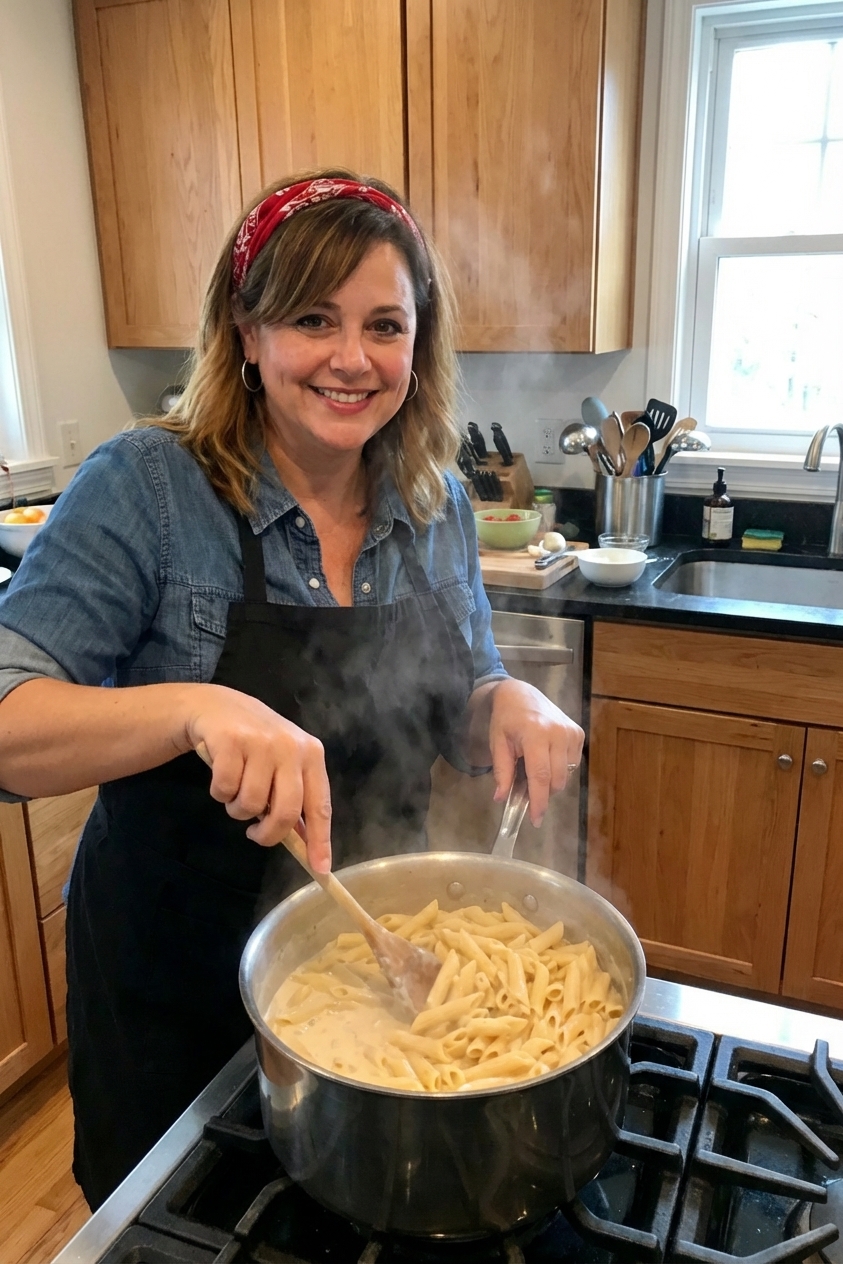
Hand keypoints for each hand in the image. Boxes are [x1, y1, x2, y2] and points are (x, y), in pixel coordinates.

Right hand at [184, 684, 331, 871]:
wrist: (218, 707)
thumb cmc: (256, 742)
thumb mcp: (283, 762)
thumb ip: (294, 796)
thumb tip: (305, 843)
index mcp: (311, 754)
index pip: (319, 805)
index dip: (319, 840)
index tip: (321, 868)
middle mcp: (291, 747)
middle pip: (286, 811)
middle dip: (268, 834)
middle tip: (255, 834)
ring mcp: (261, 742)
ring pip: (250, 804)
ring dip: (237, 809)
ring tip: (235, 792)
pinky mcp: (231, 741)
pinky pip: (225, 790)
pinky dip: (219, 793)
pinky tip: (221, 777)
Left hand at [486, 678, 583, 826]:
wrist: (521, 694)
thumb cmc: (506, 720)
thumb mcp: (497, 743)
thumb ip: (502, 771)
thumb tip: (500, 798)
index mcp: (535, 734)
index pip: (540, 775)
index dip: (539, 800)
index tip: (536, 819)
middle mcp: (558, 733)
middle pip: (556, 779)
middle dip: (543, 793)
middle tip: (527, 791)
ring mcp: (571, 732)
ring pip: (566, 774)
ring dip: (551, 781)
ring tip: (534, 768)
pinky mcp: (579, 734)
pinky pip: (572, 764)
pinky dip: (559, 768)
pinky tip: (546, 757)